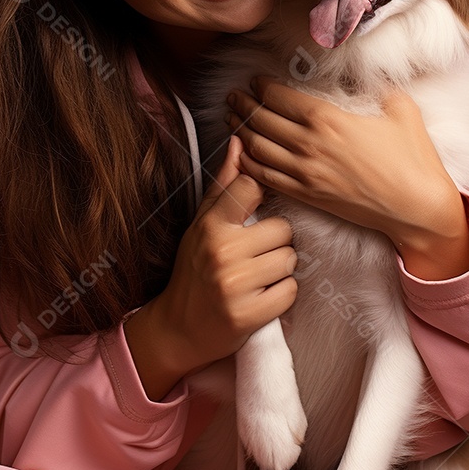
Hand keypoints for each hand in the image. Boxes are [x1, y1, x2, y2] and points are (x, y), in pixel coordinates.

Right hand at [124, 132, 298, 397]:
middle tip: (255, 256)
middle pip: (283, 230)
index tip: (255, 214)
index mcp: (211, 226)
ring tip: (257, 277)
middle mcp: (221, 252)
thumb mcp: (202, 224)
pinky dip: (282, 295)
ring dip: (280, 269)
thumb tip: (239, 141)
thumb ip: (224, 185)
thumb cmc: (194, 270)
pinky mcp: (249, 314)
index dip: (262, 198)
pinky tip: (261, 296)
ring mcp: (235, 285)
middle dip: (275, 243)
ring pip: (290, 260)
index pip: (252, 186)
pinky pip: (290, 291)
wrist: (178, 328)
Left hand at [224, 76, 468, 279]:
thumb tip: (372, 75)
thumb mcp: (401, 109)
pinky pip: (264, 177)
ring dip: (239, 131)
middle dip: (242, 104)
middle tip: (233, 95)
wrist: (416, 209)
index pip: (279, 97)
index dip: (261, 86)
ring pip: (256, 148)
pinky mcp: (306, 196)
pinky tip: (240, 154)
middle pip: (261, 120)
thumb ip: (380, 88)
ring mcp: (304, 173)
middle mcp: (309, 145)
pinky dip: (247, 164)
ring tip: (230, 118)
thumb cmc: (413, 160)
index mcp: (328, 119)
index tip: (255, 80)